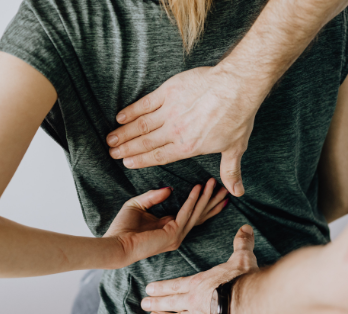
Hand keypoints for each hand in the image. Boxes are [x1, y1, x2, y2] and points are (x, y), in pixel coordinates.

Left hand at [105, 178, 227, 266]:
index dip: (204, 202)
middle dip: (213, 201)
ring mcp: (176, 236)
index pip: (192, 214)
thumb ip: (153, 196)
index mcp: (169, 227)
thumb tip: (170, 189)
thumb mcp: (138, 205)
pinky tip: (198, 188)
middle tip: (226, 187)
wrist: (115, 244)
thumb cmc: (122, 228)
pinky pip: (186, 214)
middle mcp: (176, 233)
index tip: (213, 189)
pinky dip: (192, 200)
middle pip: (200, 215)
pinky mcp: (173, 234)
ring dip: (206, 197)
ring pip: (196, 213)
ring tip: (214, 183)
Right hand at [106, 67, 262, 196]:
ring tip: (110, 139)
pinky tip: (120, 116)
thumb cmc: (237, 117)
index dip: (141, 160)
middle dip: (126, 149)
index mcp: (188, 147)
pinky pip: (145, 103)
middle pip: (145, 143)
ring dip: (124, 133)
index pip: (159, 157)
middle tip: (112, 153)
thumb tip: (237, 192)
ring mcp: (170, 111)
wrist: (236, 87)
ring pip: (141, 125)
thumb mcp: (235, 148)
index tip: (127, 163)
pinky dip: (131, 111)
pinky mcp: (168, 92)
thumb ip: (230, 171)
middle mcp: (174, 131)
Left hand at [141, 225, 257, 313]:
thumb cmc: (242, 280)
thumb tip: (245, 228)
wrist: (246, 303)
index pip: (176, 285)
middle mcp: (193, 301)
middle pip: (171, 302)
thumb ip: (241, 244)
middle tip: (144, 304)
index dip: (162, 287)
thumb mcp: (242, 258)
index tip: (149, 288)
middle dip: (156, 303)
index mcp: (199, 283)